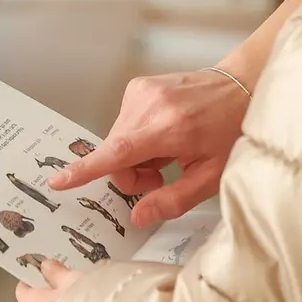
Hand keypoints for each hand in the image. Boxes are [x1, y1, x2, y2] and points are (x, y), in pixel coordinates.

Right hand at [48, 0, 301, 226]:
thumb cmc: (231, 130)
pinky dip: (139, 135)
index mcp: (168, 127)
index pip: (117, 152)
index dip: (86, 170)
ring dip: (136, 154)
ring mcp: (143, 90)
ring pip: (118, 140)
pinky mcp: (141, 85)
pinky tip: (165, 134)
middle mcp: (150, 104)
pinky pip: (125, 123)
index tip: (60, 180)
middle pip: (115, 153)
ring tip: (168, 151)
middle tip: (161, 174)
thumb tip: (138, 216)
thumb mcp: (212, 174)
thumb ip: (173, 199)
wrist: (241, 86)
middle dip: (132, 173)